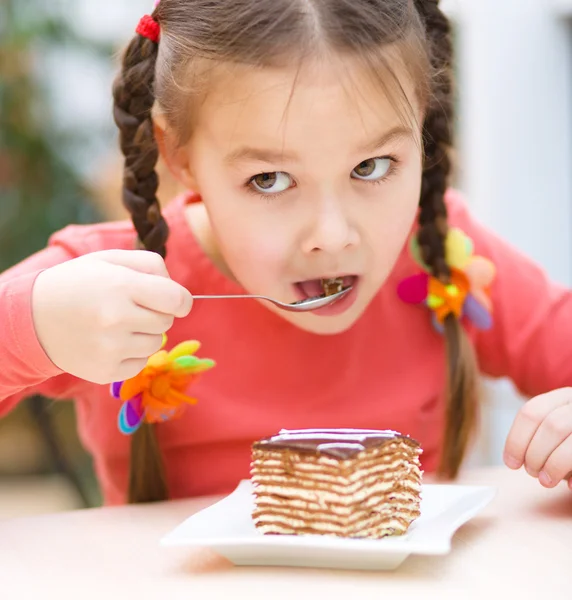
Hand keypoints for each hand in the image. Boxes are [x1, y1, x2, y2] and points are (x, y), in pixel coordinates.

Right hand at [32, 249, 192, 383]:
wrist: (34, 317)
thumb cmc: (80, 283)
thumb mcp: (111, 260)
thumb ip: (152, 266)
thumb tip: (180, 295)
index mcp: (121, 286)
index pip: (177, 300)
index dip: (182, 300)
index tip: (176, 301)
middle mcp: (116, 319)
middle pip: (167, 321)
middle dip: (156, 313)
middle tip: (130, 307)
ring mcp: (110, 349)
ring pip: (156, 343)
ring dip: (145, 334)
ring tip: (117, 324)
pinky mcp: (105, 372)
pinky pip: (141, 363)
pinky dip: (132, 354)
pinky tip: (110, 342)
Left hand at [503, 388, 571, 489]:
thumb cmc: (569, 443)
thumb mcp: (557, 430)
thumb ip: (538, 436)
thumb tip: (514, 458)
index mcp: (566, 396)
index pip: (533, 411)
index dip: (516, 439)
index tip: (511, 463)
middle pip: (551, 426)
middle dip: (534, 454)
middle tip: (531, 472)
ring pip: (570, 445)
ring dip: (553, 466)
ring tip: (546, 481)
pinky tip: (569, 485)